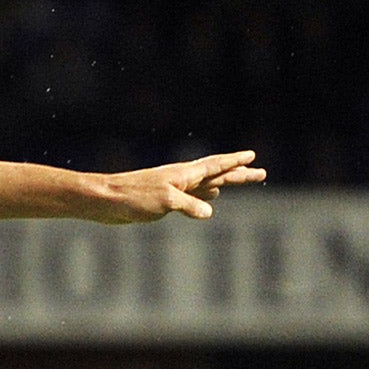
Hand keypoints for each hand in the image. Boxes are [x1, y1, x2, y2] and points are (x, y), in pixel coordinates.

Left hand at [100, 151, 263, 221]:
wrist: (107, 201)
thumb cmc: (134, 197)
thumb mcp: (165, 202)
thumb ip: (189, 205)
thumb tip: (209, 211)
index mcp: (185, 174)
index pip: (216, 165)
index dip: (235, 162)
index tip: (252, 156)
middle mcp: (182, 178)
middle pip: (218, 174)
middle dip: (239, 174)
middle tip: (261, 172)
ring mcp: (174, 188)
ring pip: (207, 184)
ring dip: (224, 182)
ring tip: (240, 179)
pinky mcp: (165, 200)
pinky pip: (193, 196)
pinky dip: (205, 195)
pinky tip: (211, 197)